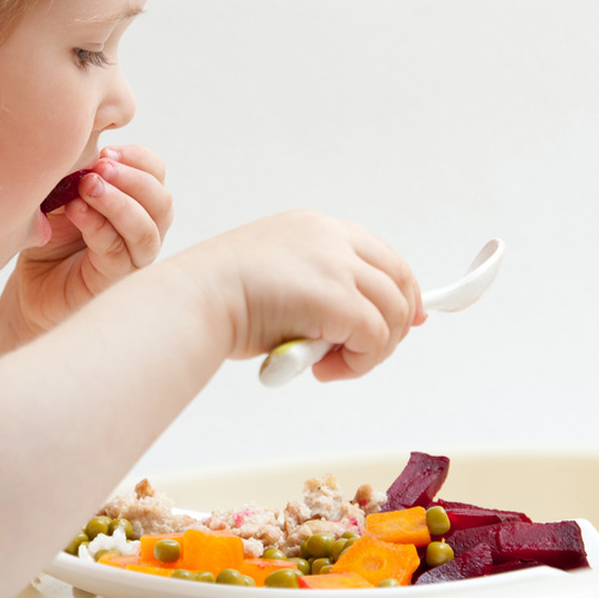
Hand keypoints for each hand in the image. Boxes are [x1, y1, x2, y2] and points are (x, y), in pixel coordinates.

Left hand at [0, 145, 172, 347]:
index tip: (106, 151)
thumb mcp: (61, 196)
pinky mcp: (113, 281)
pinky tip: (76, 210)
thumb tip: (85, 144)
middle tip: (100, 166)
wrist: (30, 288)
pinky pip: (117, 250)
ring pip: (147, 229)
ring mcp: (132, 260)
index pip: (156, 175)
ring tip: (88, 185)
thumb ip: (77, 173)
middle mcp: (143, 233)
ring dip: (120, 202)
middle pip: (161, 202)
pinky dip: (98, 225)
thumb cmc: (49, 240)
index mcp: (137, 204)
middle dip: (133, 178)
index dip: (139, 159)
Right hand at [171, 210, 424, 380]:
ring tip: (332, 366)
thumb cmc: (219, 296)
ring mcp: (337, 266)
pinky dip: (358, 363)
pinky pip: (373, 338)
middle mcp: (332, 238)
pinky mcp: (337, 300)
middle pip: (398, 282)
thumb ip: (317, 285)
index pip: (382, 257)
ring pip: (391, 313)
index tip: (403, 322)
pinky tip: (325, 370)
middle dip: (392, 326)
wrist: (195, 299)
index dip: (400, 293)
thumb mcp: (278, 275)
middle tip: (365, 356)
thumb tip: (355, 321)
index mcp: (316, 227)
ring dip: (370, 351)